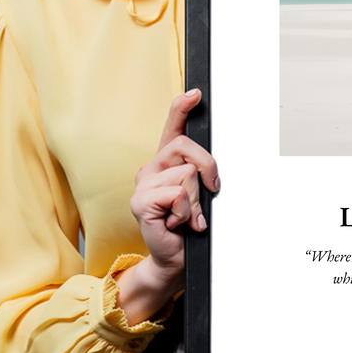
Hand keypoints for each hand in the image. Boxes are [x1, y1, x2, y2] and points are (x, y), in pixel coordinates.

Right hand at [115, 89, 219, 323]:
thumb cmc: (188, 226)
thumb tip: (211, 166)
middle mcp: (151, 168)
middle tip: (208, 193)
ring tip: (187, 216)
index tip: (196, 93)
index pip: (172, 127)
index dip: (182, 108)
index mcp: (166, 163)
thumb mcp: (200, 194)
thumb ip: (201, 174)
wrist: (175, 258)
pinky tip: (177, 223)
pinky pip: (177, 194)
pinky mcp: (140, 202)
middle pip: (187, 147)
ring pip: (187, 174)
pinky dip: (186, 212)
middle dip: (208, 169)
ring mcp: (143, 184)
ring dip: (196, 200)